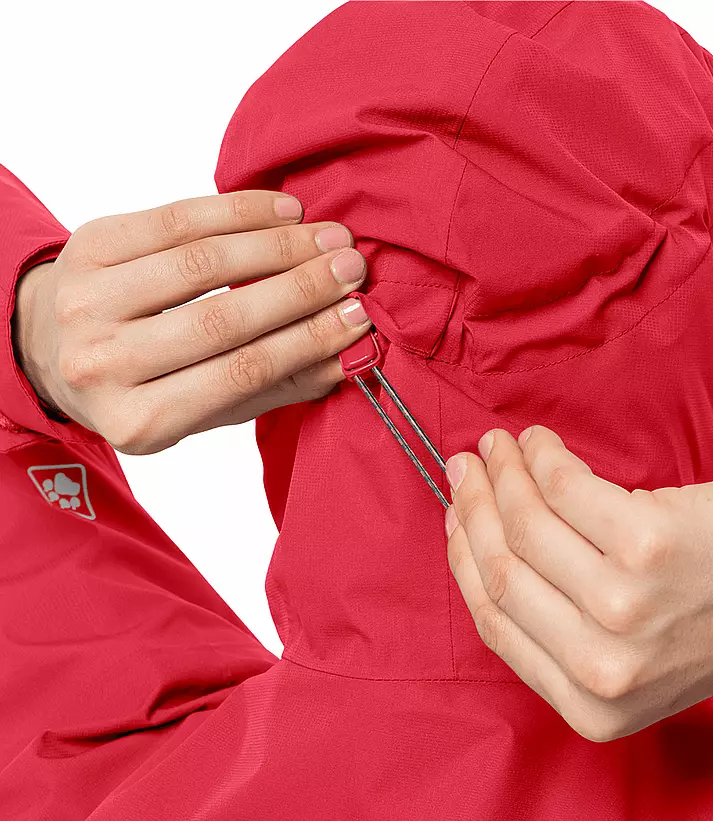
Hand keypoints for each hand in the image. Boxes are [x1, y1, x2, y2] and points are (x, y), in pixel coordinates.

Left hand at [11, 191, 370, 452]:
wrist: (57, 348)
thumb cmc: (146, 388)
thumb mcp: (204, 409)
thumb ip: (273, 387)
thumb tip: (349, 357)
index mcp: (135, 421)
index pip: (238, 375)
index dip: (305, 342)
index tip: (358, 317)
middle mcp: (101, 364)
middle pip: (220, 319)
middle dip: (299, 290)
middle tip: (352, 269)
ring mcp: (87, 301)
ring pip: (199, 263)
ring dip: (275, 246)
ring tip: (327, 237)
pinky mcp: (88, 247)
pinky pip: (174, 219)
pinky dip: (237, 212)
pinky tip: (284, 211)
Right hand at [444, 425, 712, 741]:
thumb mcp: (636, 659)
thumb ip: (563, 631)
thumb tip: (484, 551)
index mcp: (592, 707)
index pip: (497, 624)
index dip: (467, 561)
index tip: (457, 518)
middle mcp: (604, 668)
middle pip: (503, 572)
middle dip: (473, 510)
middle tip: (466, 468)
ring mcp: (625, 608)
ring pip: (527, 527)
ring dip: (504, 475)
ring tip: (502, 448)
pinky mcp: (649, 547)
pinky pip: (566, 489)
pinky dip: (543, 457)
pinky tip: (541, 444)